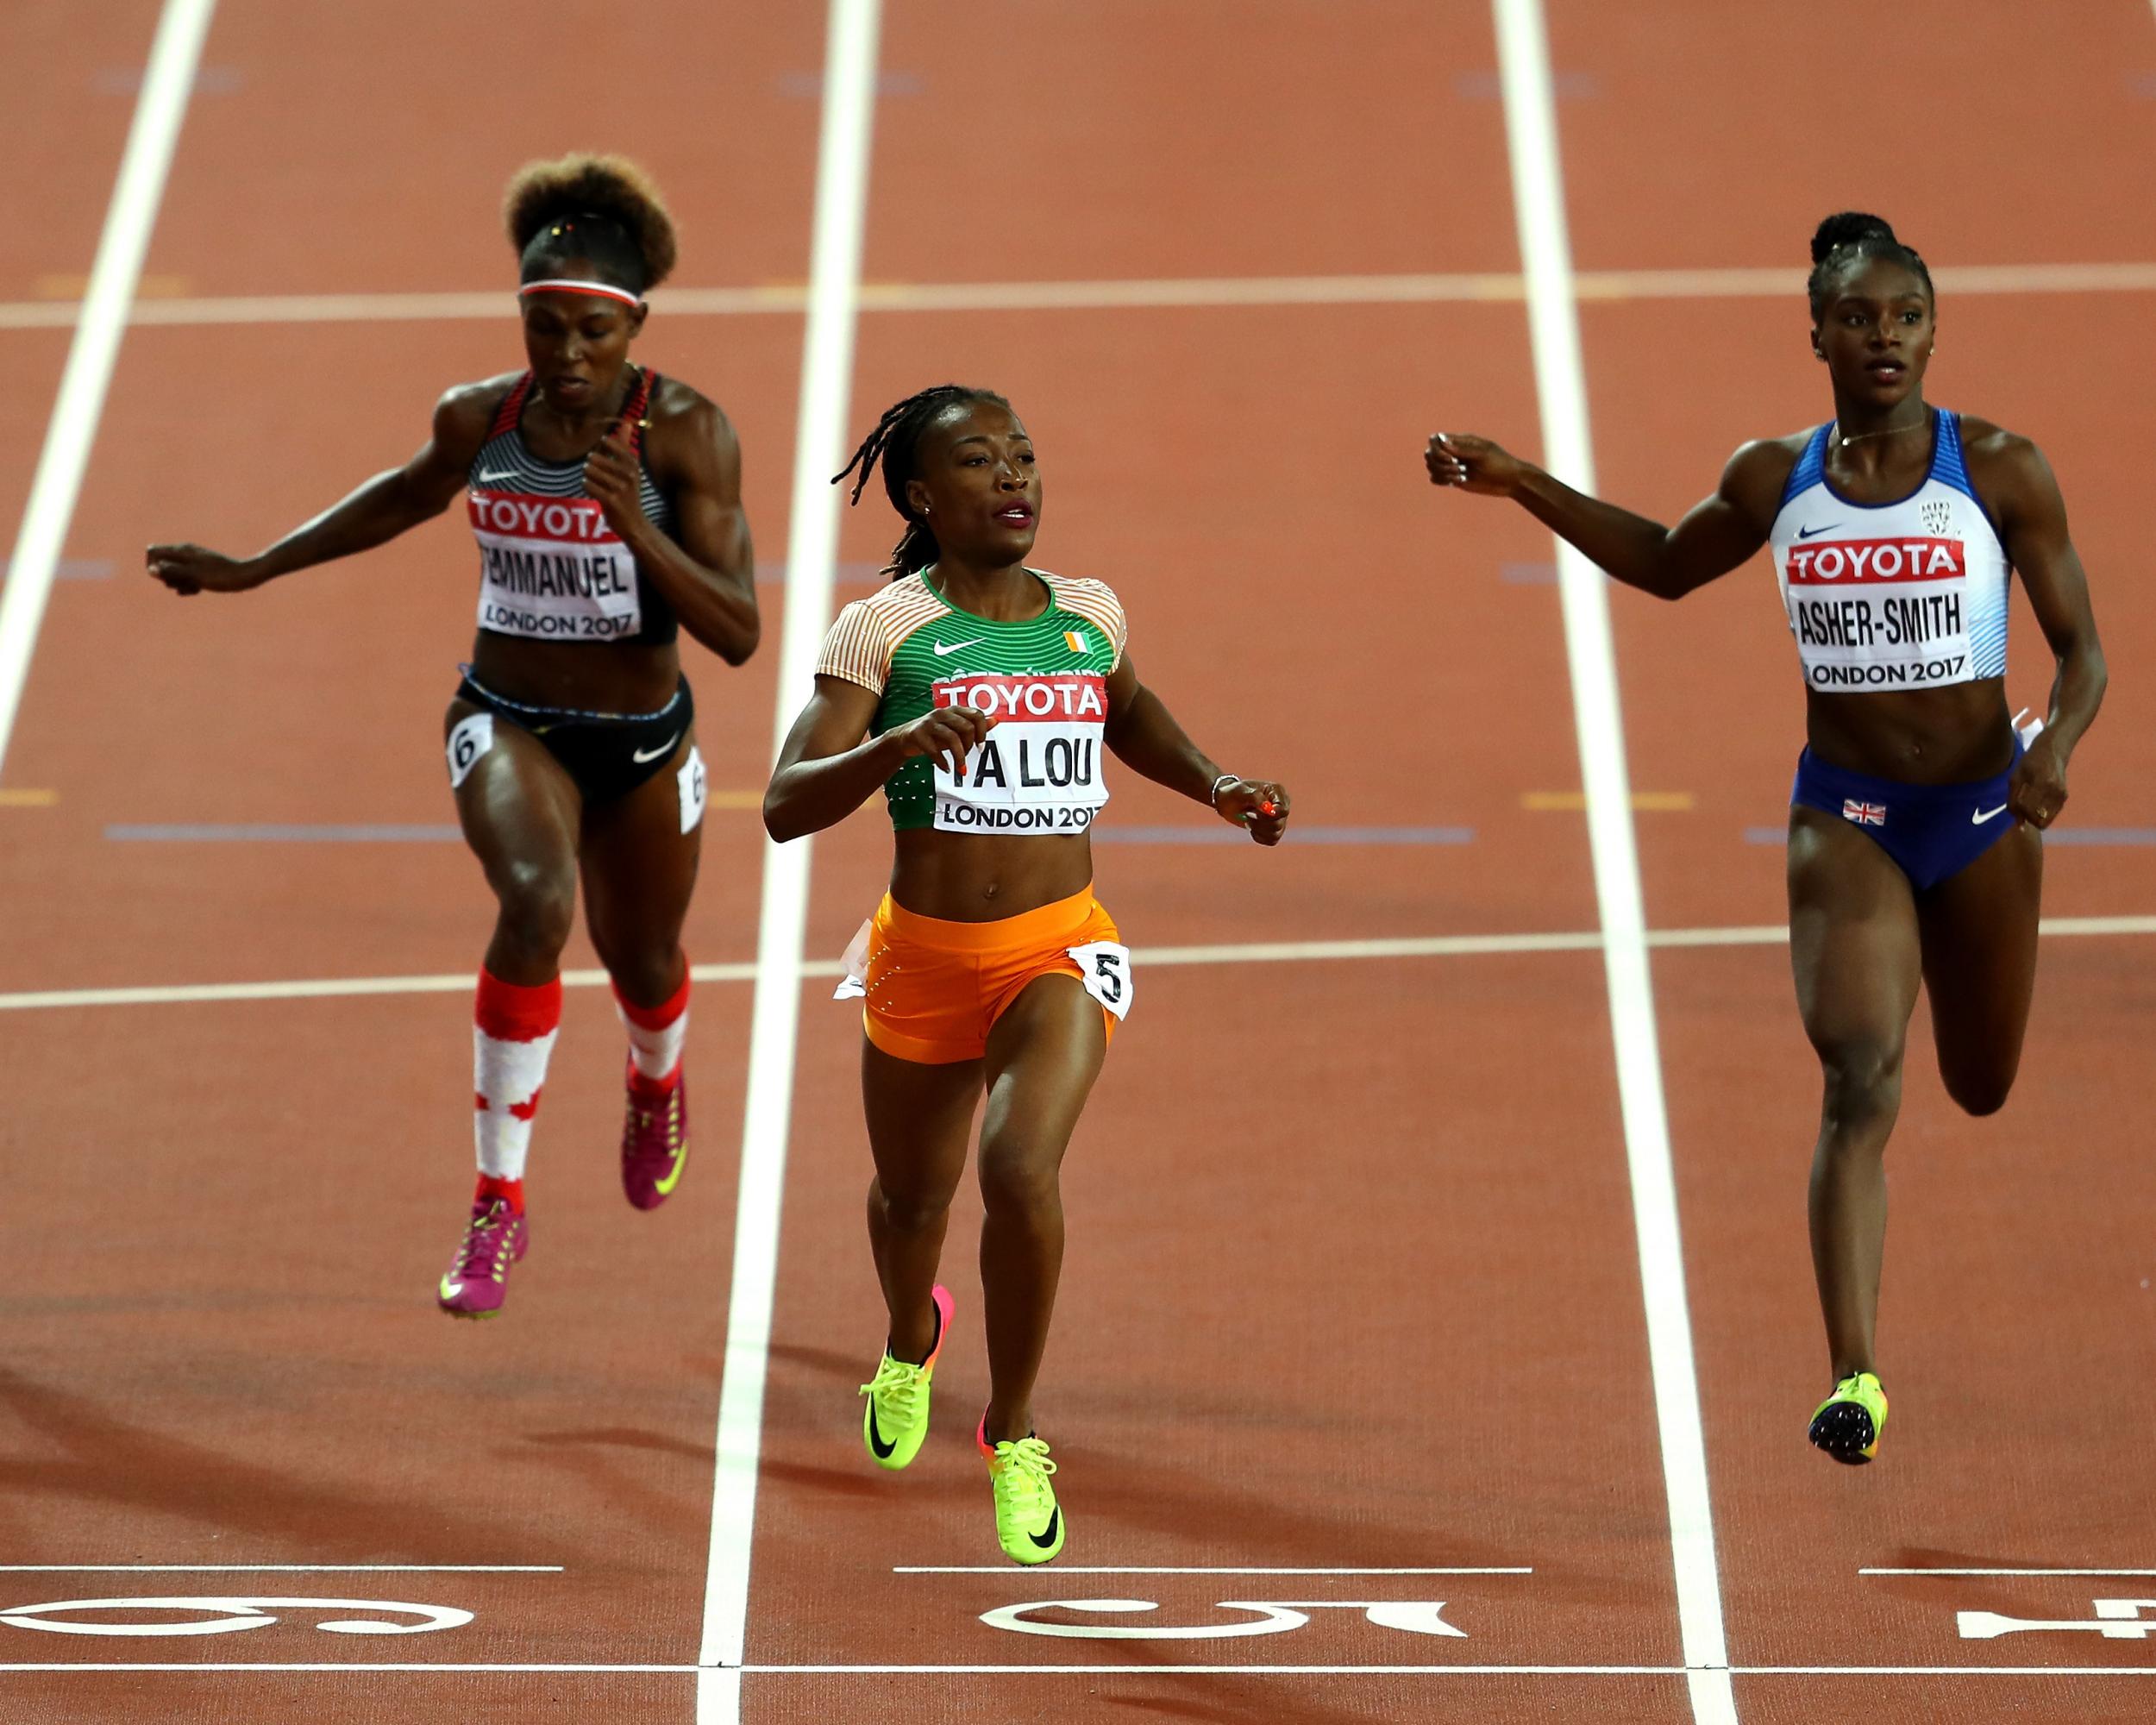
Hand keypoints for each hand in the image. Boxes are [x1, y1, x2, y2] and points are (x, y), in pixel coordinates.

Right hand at [145, 544, 266, 595]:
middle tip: (184, 582)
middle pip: (161, 565)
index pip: (152, 551)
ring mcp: (192, 562)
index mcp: (181, 550)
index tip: (165, 577)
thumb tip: (150, 570)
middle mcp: (184, 554)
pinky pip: (185, 580)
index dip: (152, 566)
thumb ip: (171, 571)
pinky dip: (188, 586)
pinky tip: (198, 589)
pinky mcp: (199, 571)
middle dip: (167, 578)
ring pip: (173, 574)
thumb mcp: (194, 576)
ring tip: (194, 586)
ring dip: (179, 584)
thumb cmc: (220, 576)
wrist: (245, 576)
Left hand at [584, 419, 646, 537]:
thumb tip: (626, 421)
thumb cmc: (628, 492)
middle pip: (594, 458)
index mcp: (633, 463)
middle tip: (599, 476)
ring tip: (597, 485)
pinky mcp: (611, 500)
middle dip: (591, 466)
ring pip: (589, 471)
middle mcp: (629, 473)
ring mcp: (621, 487)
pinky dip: (587, 488)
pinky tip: (596, 493)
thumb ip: (625, 444)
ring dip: (588, 478)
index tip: (605, 460)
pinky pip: (588, 485)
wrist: (634, 523)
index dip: (601, 450)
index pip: (610, 443)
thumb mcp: (630, 468)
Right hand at [896, 705, 997, 776]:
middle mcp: (942, 713)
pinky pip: (934, 750)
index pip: (977, 715)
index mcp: (954, 710)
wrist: (904, 738)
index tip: (981, 747)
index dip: (983, 732)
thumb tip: (995, 720)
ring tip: (961, 769)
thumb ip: (975, 725)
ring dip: (959, 758)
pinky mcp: (918, 734)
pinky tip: (946, 768)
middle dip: (970, 746)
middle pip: (967, 727)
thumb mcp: (955, 730)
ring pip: (952, 738)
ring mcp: (929, 722)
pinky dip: (943, 762)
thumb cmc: (934, 734)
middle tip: (967, 756)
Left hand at [1214, 777, 1289, 845]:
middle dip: (1259, 822)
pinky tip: (1251, 828)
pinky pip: (1271, 841)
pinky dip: (1259, 837)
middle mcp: (1281, 806)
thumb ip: (1256, 797)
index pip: (1283, 809)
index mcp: (1277, 792)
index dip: (1272, 815)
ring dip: (1257, 830)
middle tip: (1247, 814)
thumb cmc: (1235, 793)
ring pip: (1275, 834)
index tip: (1255, 813)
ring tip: (1247, 820)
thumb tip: (1267, 808)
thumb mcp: (1241, 791)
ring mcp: (1279, 819)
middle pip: (1279, 824)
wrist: (1227, 802)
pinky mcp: (1274, 831)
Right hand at [1425, 431, 1528, 497]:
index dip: (1437, 449)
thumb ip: (1462, 448)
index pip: (1435, 439)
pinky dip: (1441, 481)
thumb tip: (1441, 441)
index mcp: (1460, 441)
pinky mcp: (1453, 478)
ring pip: (1431, 467)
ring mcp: (1452, 465)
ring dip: (1441, 473)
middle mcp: (1453, 452)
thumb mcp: (1483, 454)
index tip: (1451, 458)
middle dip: (1439, 463)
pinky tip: (1456, 482)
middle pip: (1430, 453)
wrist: (1509, 481)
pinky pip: (1435, 478)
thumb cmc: (1500, 463)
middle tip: (1457, 468)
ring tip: (1460, 476)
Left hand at [2007, 731, 2068, 828]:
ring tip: (2027, 804)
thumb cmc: (2030, 761)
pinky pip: (2051, 815)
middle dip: (2026, 818)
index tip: (2014, 807)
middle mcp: (2055, 791)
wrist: (2053, 750)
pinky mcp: (2064, 797)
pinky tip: (2035, 803)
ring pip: (2046, 820)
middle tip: (2020, 807)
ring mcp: (2062, 795)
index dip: (2017, 812)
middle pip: (2038, 819)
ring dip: (2034, 817)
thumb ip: (2013, 799)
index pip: (2027, 808)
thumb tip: (2018, 823)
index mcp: (2041, 783)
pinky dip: (2041, 814)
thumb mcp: (2016, 777)